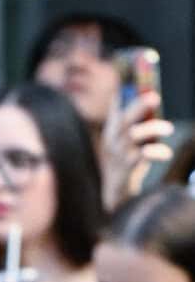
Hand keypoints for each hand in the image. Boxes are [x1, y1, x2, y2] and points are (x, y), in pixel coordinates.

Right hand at [101, 87, 174, 211]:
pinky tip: (166, 154)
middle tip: (156, 97)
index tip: (137, 86)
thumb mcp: (124, 142)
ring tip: (169, 129)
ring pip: (134, 135)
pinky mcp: (125, 168)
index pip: (115, 109)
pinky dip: (157, 152)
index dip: (124, 96)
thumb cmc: (125, 162)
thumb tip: (148, 96)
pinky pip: (142, 155)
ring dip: (153, 128)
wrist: (116, 194)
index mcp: (111, 131)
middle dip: (139, 105)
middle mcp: (111, 141)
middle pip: (124, 119)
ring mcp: (117, 155)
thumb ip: (132, 122)